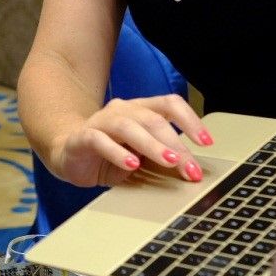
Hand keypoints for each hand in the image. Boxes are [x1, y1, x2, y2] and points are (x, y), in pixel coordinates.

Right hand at [48, 94, 210, 187]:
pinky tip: (131, 165)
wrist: (67, 154)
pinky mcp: (82, 137)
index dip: (190, 120)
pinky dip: (118, 152)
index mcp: (140, 110)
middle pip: (153, 119)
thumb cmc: (108, 155)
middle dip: (176, 144)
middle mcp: (121, 110)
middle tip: (190, 168)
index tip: (207, 142)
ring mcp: (100, 122)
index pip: (169, 104)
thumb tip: (193, 170)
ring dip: (152, 145)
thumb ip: (162, 158)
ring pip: (129, 126)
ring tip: (168, 162)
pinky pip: (100, 140)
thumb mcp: (141, 157)